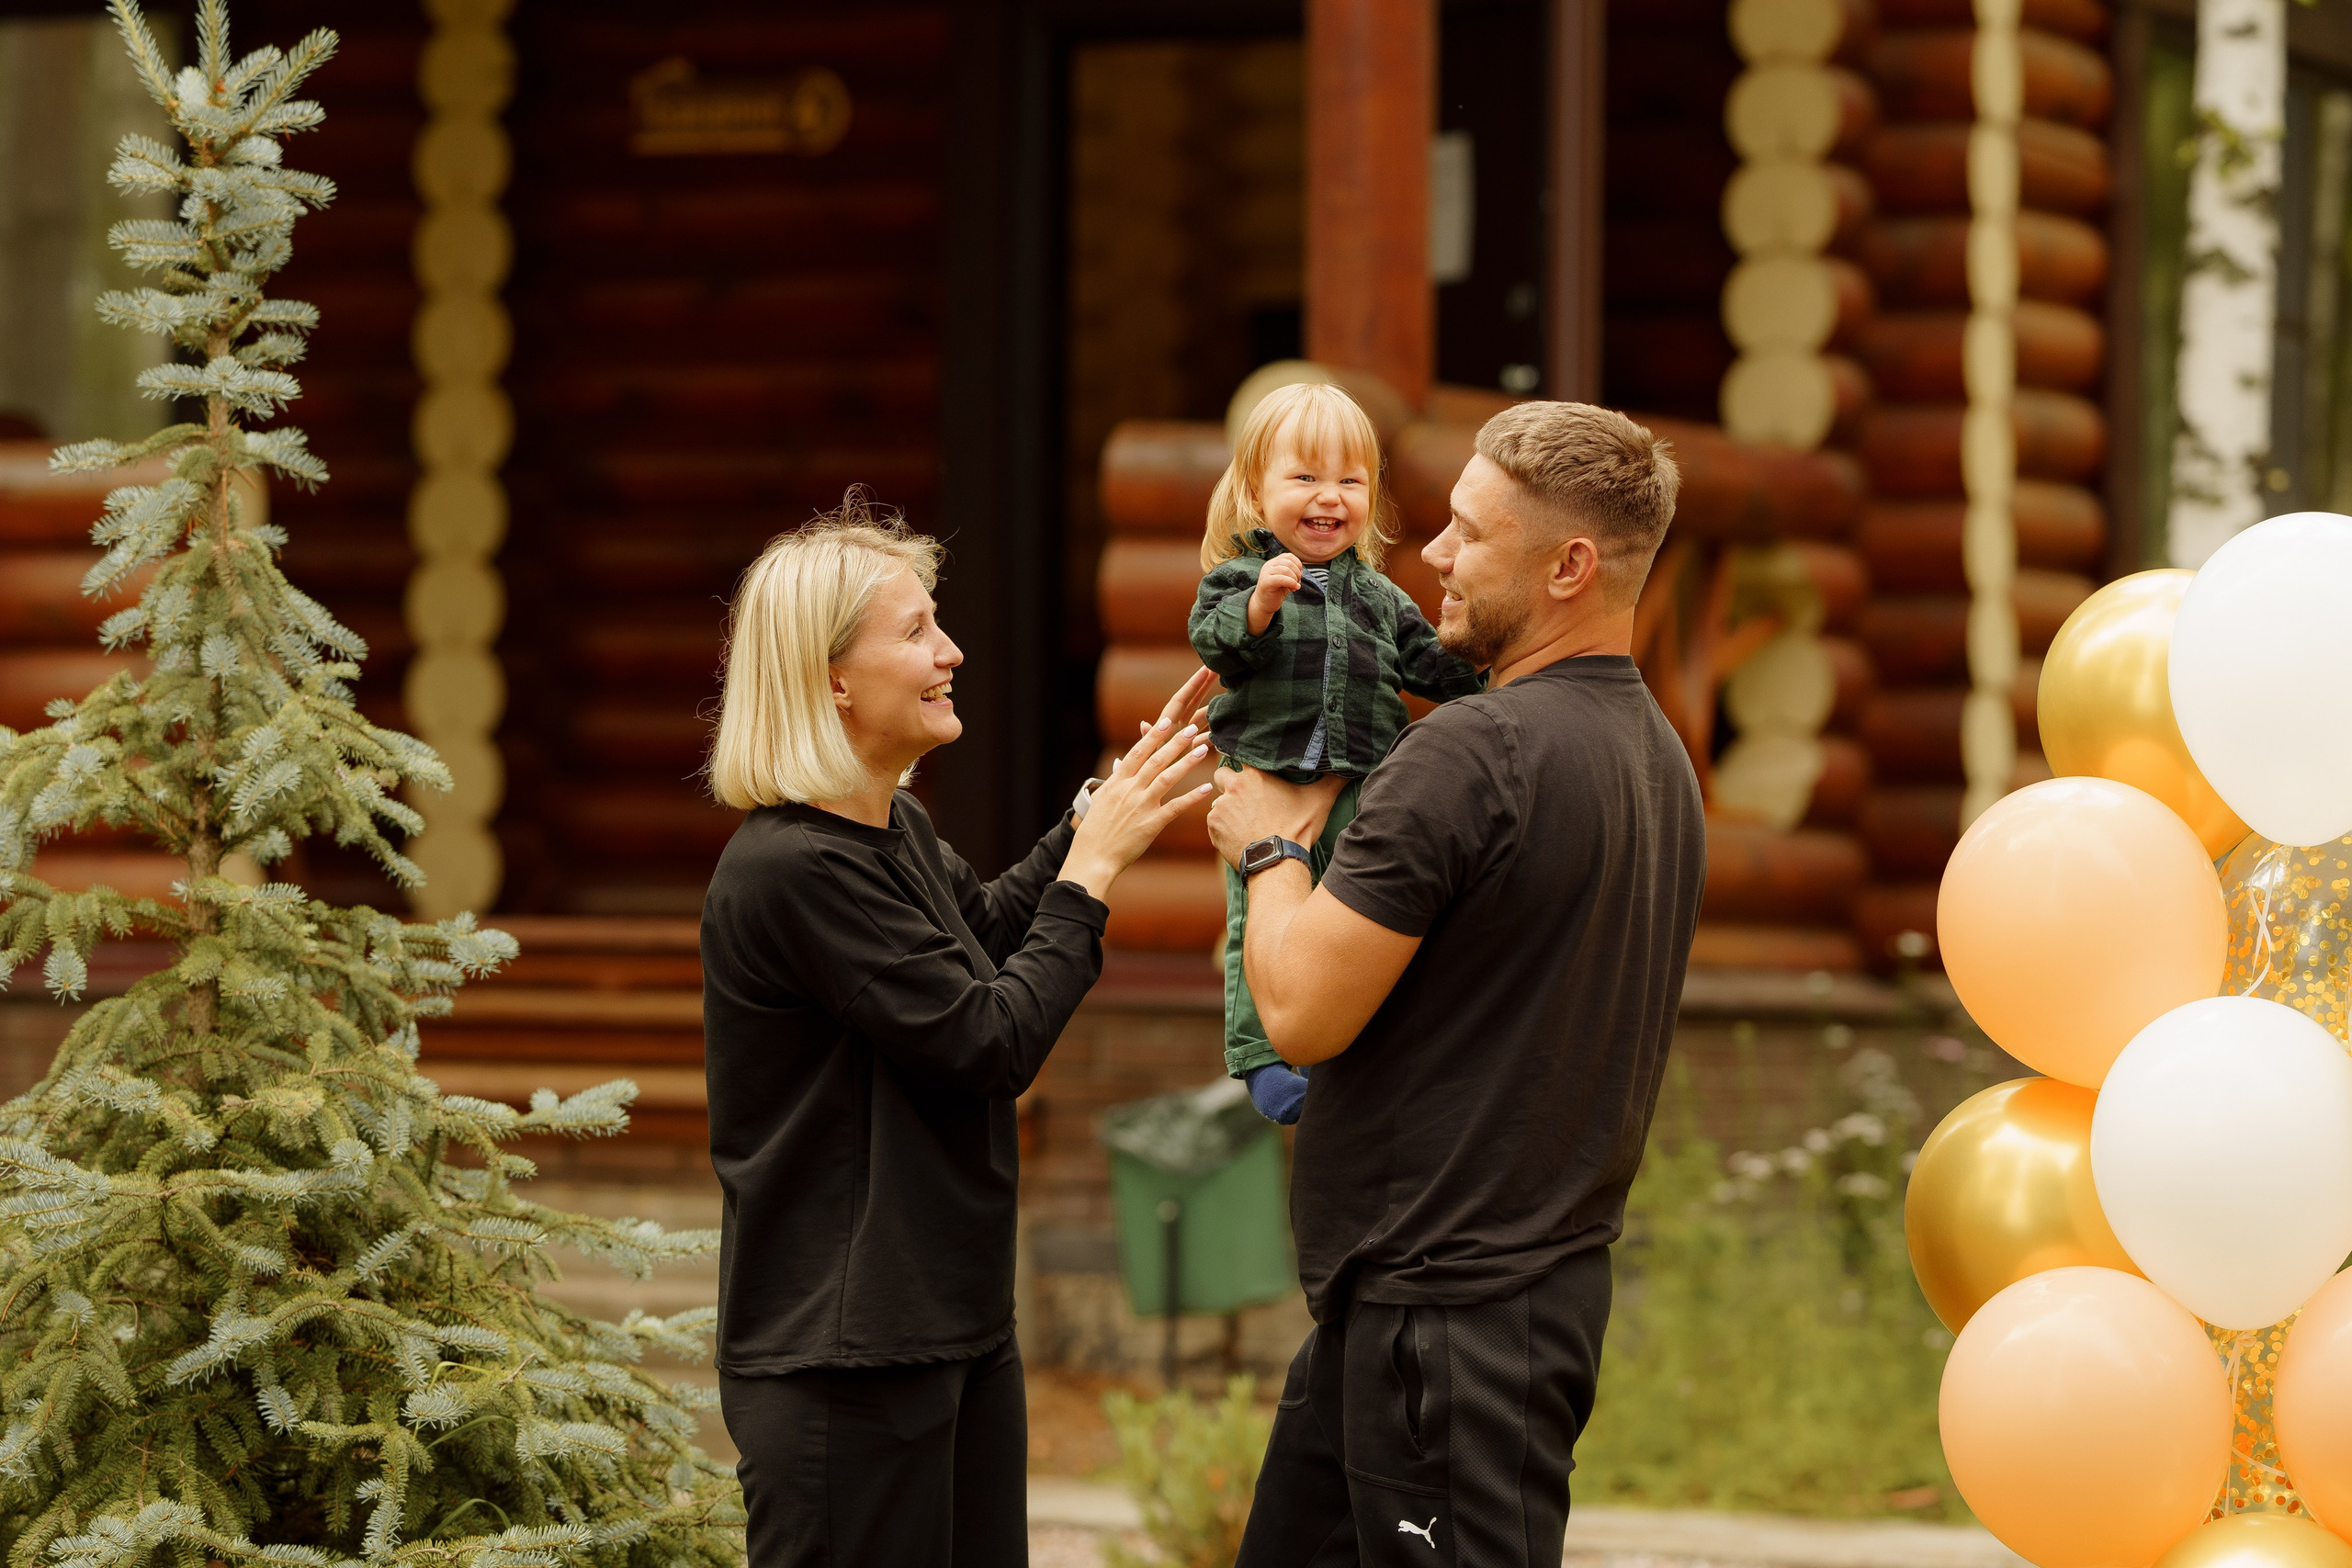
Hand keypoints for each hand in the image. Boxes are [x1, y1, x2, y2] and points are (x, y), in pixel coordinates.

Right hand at [1060, 666, 1217, 901]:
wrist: (1092, 856)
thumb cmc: (1096, 830)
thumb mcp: (1102, 799)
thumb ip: (1114, 780)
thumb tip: (1121, 763)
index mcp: (1117, 782)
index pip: (1138, 752)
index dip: (1153, 736)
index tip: (1167, 722)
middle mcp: (1130, 790)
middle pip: (1156, 760)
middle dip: (1175, 743)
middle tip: (1193, 729)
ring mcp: (1141, 806)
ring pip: (1167, 778)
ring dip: (1186, 762)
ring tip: (1203, 750)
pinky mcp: (1151, 824)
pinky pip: (1175, 808)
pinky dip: (1191, 797)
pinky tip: (1205, 788)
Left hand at [1206, 768, 1346, 869]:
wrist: (1278, 861)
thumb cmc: (1298, 828)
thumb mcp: (1319, 800)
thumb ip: (1333, 780)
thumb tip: (1350, 767)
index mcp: (1254, 775)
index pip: (1239, 755)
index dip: (1244, 761)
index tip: (1249, 768)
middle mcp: (1232, 787)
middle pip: (1222, 776)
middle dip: (1230, 783)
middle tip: (1247, 798)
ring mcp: (1219, 808)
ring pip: (1219, 801)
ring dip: (1228, 808)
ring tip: (1247, 822)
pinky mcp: (1212, 827)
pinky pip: (1215, 822)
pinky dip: (1224, 827)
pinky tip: (1240, 835)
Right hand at [1246, 553, 1303, 635]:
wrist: (1264, 604)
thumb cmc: (1276, 592)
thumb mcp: (1286, 579)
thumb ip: (1291, 572)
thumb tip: (1301, 570)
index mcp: (1273, 562)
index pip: (1289, 556)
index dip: (1298, 564)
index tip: (1299, 576)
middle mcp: (1269, 565)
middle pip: (1288, 562)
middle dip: (1297, 573)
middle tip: (1298, 583)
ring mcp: (1266, 573)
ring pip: (1286, 570)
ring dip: (1294, 579)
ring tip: (1295, 587)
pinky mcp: (1266, 582)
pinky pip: (1281, 578)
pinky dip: (1291, 583)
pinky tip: (1294, 588)